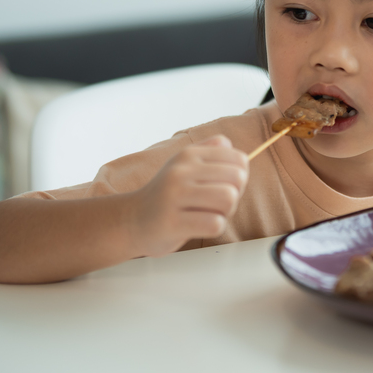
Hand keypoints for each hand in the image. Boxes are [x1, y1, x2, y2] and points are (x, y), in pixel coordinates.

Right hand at [130, 135, 248, 256]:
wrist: (132, 220)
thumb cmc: (167, 195)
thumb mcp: (184, 165)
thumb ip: (209, 150)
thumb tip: (230, 144)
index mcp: (188, 155)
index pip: (239, 159)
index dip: (239, 177)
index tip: (222, 186)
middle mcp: (181, 171)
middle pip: (237, 178)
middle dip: (234, 195)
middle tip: (215, 204)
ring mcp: (174, 196)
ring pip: (228, 199)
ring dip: (225, 212)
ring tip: (207, 214)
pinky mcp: (172, 223)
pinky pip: (214, 224)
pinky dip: (213, 228)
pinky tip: (198, 226)